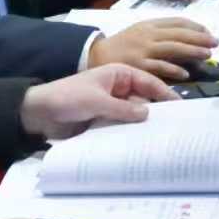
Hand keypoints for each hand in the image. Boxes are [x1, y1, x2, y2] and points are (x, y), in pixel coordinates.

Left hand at [22, 62, 178, 137]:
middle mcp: (118, 89)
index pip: (149, 82)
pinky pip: (122, 126)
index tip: (181, 108)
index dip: (165, 94)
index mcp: (118, 74)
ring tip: (162, 139)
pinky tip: (141, 144)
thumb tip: (148, 114)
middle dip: (156, 112)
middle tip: (175, 128)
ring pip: (134, 115)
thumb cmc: (67, 98)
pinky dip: (130, 133)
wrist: (38, 113)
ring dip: (142, 125)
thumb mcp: (97, 101)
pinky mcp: (104, 121)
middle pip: (144, 100)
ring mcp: (112, 105)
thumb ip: (123, 109)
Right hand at [85, 18, 216, 83]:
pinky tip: (185, 72)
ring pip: (172, 48)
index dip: (195, 26)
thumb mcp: (141, 31)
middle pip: (178, 34)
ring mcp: (143, 50)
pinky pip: (158, 66)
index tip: (208, 32)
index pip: (177, 22)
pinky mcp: (138, 65)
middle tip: (215, 43)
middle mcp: (148, 35)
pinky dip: (173, 69)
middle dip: (199, 38)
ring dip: (192, 51)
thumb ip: (161, 32)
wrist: (97, 55)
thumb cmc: (123, 44)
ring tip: (207, 54)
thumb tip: (187, 36)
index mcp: (150, 24)